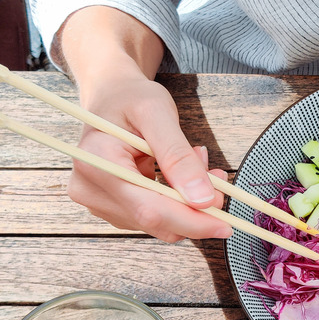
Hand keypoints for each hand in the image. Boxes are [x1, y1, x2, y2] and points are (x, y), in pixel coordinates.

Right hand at [67, 73, 232, 241]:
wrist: (111, 96)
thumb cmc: (131, 98)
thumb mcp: (158, 113)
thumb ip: (179, 156)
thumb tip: (203, 199)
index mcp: (97, 164)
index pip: (149, 210)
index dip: (192, 221)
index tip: (226, 223)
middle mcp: (91, 190)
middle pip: (157, 222)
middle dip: (197, 209)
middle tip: (220, 181)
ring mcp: (100, 202)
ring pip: (162, 223)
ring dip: (190, 200)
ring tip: (196, 160)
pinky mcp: (114, 208)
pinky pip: (157, 217)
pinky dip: (179, 200)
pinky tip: (182, 173)